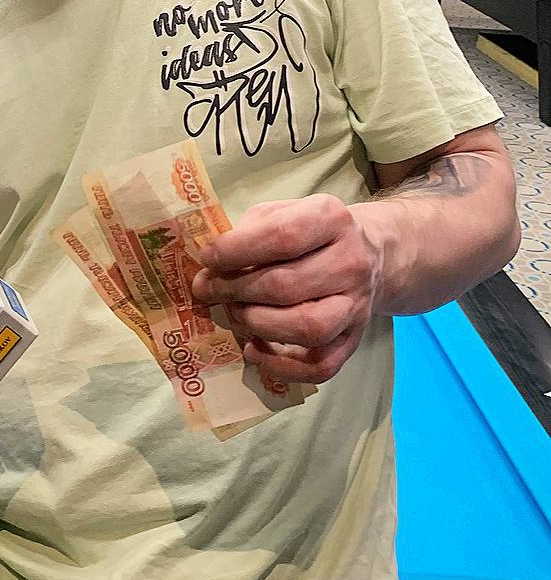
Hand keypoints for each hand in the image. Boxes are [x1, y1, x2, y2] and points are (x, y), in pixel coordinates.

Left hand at [191, 195, 383, 383]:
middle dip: (237, 290)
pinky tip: (254, 350)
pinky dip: (282, 367)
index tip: (207, 258)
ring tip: (234, 314)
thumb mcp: (281, 213)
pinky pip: (321, 365)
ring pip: (308, 328)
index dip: (237, 250)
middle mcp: (350, 261)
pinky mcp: (355, 339)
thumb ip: (248, 233)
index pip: (283, 236)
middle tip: (209, 290)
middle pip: (288, 285)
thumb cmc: (310, 233)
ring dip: (258, 325)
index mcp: (330, 218)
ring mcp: (356, 304)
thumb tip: (210, 268)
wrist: (372, 253)